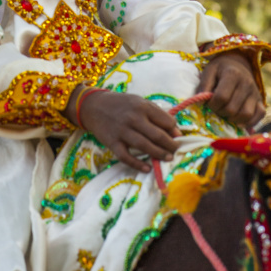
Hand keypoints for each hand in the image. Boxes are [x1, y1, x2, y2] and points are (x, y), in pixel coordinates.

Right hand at [64, 87, 180, 172]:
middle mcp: (133, 118)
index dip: (174, 130)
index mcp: (142, 106)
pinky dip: (137, 164)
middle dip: (170, 145)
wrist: (93, 106)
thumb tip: (175, 131)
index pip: (165, 121)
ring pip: (144, 146)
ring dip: (159, 154)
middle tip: (176, 150)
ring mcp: (122, 131)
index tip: (177, 136)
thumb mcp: (139, 102)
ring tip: (168, 158)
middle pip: (157, 135)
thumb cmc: (121, 104)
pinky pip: (126, 156)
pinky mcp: (112, 142)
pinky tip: (147, 168)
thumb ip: (156, 114)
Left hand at [197, 51, 264, 127]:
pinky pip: (260, 115)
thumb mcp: (209, 71)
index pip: (221, 97)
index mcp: (232, 74)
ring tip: (226, 113)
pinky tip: (238, 121)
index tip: (209, 102)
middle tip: (216, 108)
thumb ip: (203, 86)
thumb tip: (200, 103)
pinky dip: (249, 122)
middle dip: (220, 112)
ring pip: (246, 114)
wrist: (237, 64)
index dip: (212, 104)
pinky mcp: (261, 100)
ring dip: (233, 119)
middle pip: (232, 108)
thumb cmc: (220, 70)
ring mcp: (255, 92)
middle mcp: (247, 83)